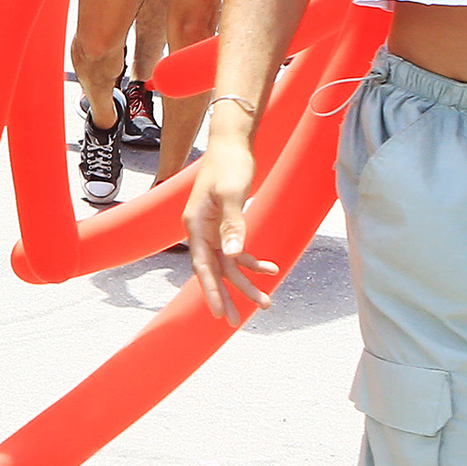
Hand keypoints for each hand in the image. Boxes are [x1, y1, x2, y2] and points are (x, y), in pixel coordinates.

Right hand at [184, 120, 283, 322]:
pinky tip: (271, 269)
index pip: (202, 266)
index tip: (219, 313)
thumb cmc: (229, 165)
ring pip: (228, 264)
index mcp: (195, 225)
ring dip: (245, 282)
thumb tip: (233, 255)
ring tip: (264, 302)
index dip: (210, 291)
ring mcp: (213, 229)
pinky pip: (238, 249)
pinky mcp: (226, 223)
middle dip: (228, 295)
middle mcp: (200, 231)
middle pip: (215, 270)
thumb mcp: (231, 195)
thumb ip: (232, 226)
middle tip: (238, 322)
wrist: (231, 143)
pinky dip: (253, 261)